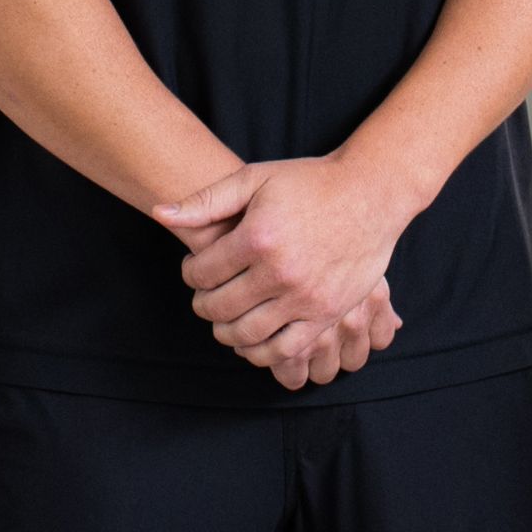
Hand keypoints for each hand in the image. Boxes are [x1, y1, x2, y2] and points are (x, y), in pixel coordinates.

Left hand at [154, 154, 406, 373]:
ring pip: (246, 335)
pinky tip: (254, 337)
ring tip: (227, 317)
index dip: (190, 272)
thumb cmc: (311, 182)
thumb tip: (159, 214)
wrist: (372, 192)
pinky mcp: (327, 313)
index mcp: (258, 237)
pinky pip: (284, 350)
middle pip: (218, 307)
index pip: (200, 273)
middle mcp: (280, 271)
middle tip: (208, 295)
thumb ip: (206, 200)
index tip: (197, 267)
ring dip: (226, 331)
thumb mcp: (256, 178)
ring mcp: (306, 297)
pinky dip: (260, 353)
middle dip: (204, 303)